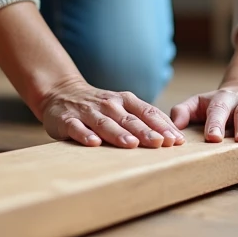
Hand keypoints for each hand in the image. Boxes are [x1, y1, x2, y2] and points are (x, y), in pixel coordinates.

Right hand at [39, 78, 186, 148]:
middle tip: (160, 143)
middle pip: (129, 119)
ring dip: (119, 134)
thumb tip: (173, 138)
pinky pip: (77, 128)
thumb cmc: (100, 106)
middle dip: (146, 131)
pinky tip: (94, 143)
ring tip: (131, 144)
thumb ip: (144, 119)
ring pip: (105, 123)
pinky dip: (85, 135)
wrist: (61, 92)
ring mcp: (87, 112)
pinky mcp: (67, 120)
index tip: (176, 140)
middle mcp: (108, 104)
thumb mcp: (123, 107)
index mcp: (125, 101)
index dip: (163, 126)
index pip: (147, 113)